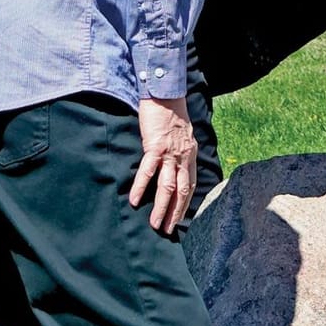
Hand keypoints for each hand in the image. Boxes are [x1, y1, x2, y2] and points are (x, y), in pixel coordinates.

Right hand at [131, 95, 195, 233]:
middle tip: (168, 231)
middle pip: (182, 192)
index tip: (181, 219)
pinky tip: (135, 201)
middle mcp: (183, 157)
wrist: (165, 94)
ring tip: (155, 224)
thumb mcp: (183, 134)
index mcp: (191, 155)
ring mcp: (170, 153)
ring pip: (167, 187)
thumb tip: (174, 162)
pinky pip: (148, 171)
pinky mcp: (155, 147)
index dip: (187, 203)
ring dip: (161, 208)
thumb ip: (181, 150)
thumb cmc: (171, 113)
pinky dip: (141, 187)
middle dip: (175, 213)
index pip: (191, 184)